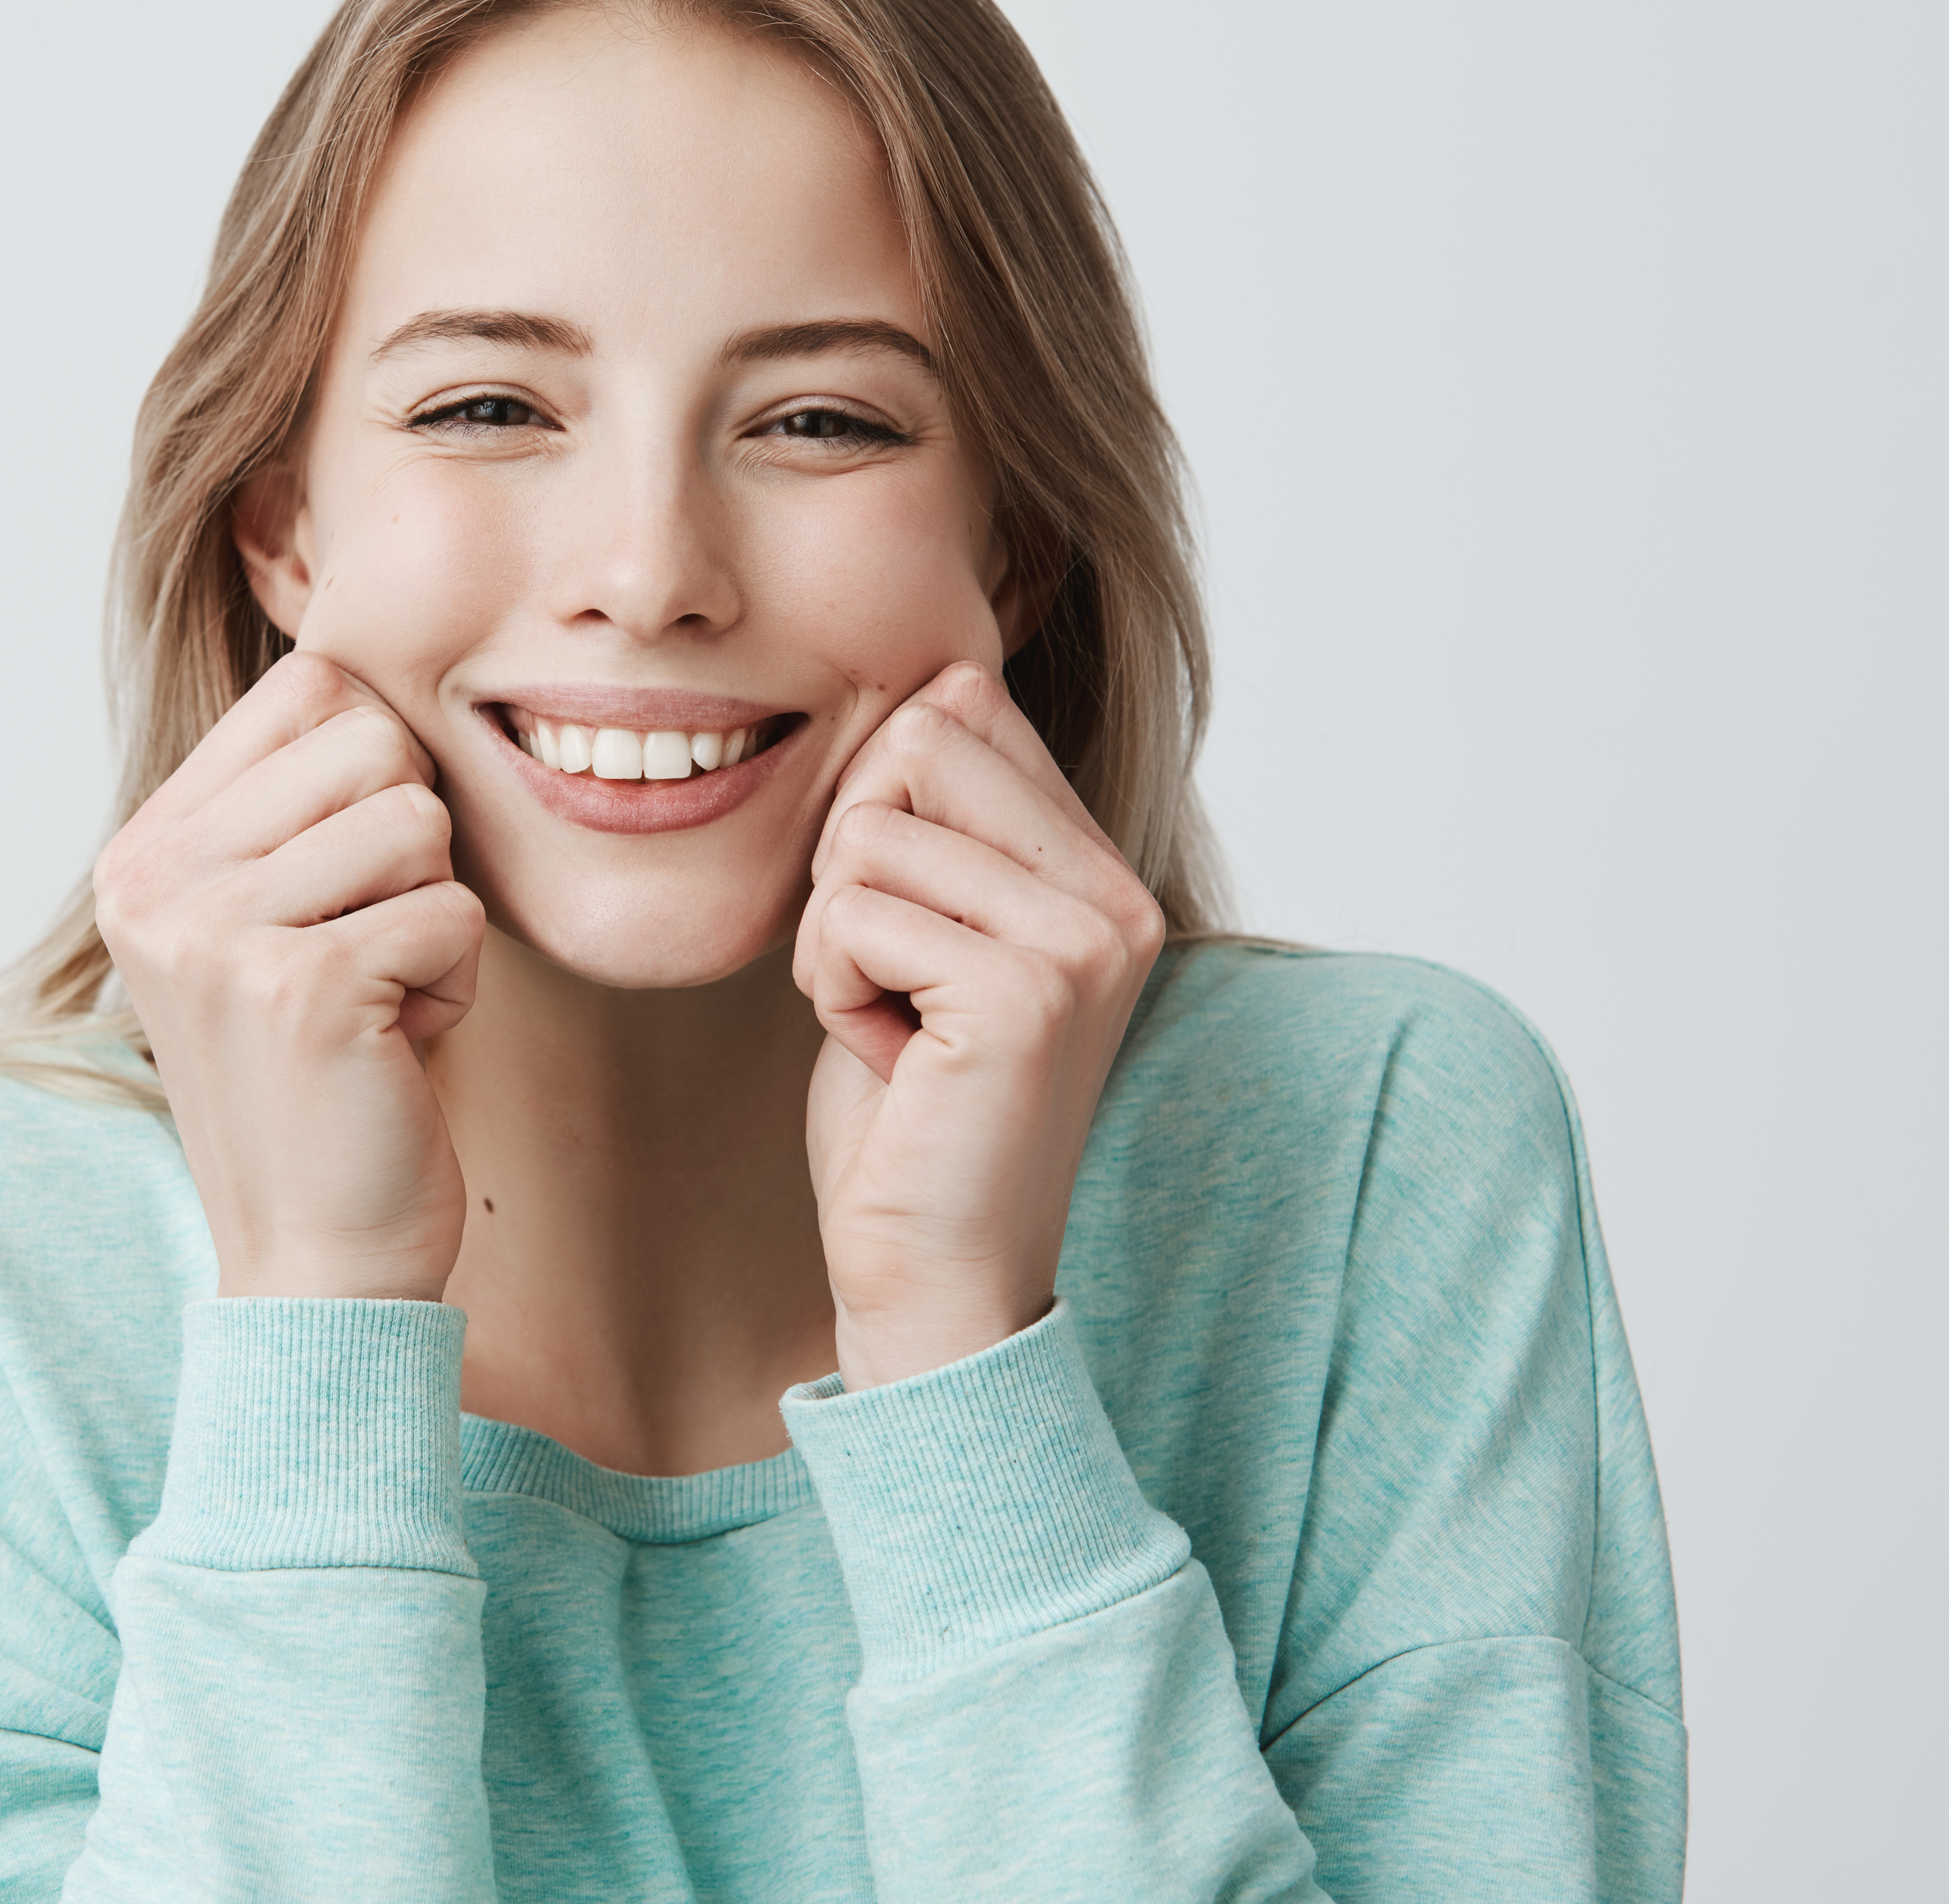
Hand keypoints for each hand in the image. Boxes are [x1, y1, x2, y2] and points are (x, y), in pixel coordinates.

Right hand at [93, 652, 485, 1301]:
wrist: (318, 1257)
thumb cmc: (327, 1076)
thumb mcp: (270, 918)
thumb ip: (290, 803)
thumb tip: (361, 659)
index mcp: (142, 851)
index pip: (306, 688)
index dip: (374, 768)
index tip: (345, 879)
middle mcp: (155, 881)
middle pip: (371, 742)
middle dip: (412, 848)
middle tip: (365, 951)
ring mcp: (215, 934)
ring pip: (418, 822)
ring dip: (433, 918)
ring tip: (378, 1000)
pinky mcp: (298, 989)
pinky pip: (450, 914)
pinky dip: (454, 983)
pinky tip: (396, 1046)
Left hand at [791, 662, 1166, 1388]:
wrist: (934, 1272)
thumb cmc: (910, 1111)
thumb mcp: (928, 933)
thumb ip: (948, 819)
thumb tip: (951, 676)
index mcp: (1101, 873)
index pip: (966, 711)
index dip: (883, 807)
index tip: (906, 926)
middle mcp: (1115, 897)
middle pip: (916, 743)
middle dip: (852, 863)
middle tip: (891, 979)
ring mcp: (1081, 942)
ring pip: (867, 834)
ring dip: (835, 940)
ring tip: (895, 1028)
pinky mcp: (1025, 992)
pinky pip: (852, 913)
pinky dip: (833, 989)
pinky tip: (893, 1061)